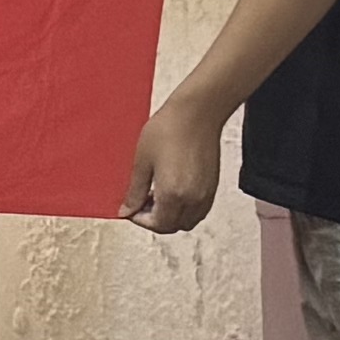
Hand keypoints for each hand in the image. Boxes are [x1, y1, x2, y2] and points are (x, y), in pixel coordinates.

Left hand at [124, 99, 228, 236]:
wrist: (198, 113)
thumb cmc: (168, 129)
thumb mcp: (142, 161)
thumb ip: (134, 191)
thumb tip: (126, 210)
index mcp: (173, 195)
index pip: (157, 224)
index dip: (140, 220)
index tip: (130, 208)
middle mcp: (193, 199)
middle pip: (172, 226)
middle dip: (154, 220)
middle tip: (141, 202)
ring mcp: (206, 194)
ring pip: (187, 221)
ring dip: (171, 216)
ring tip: (156, 195)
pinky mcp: (213, 186)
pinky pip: (198, 210)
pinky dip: (184, 209)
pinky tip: (172, 190)